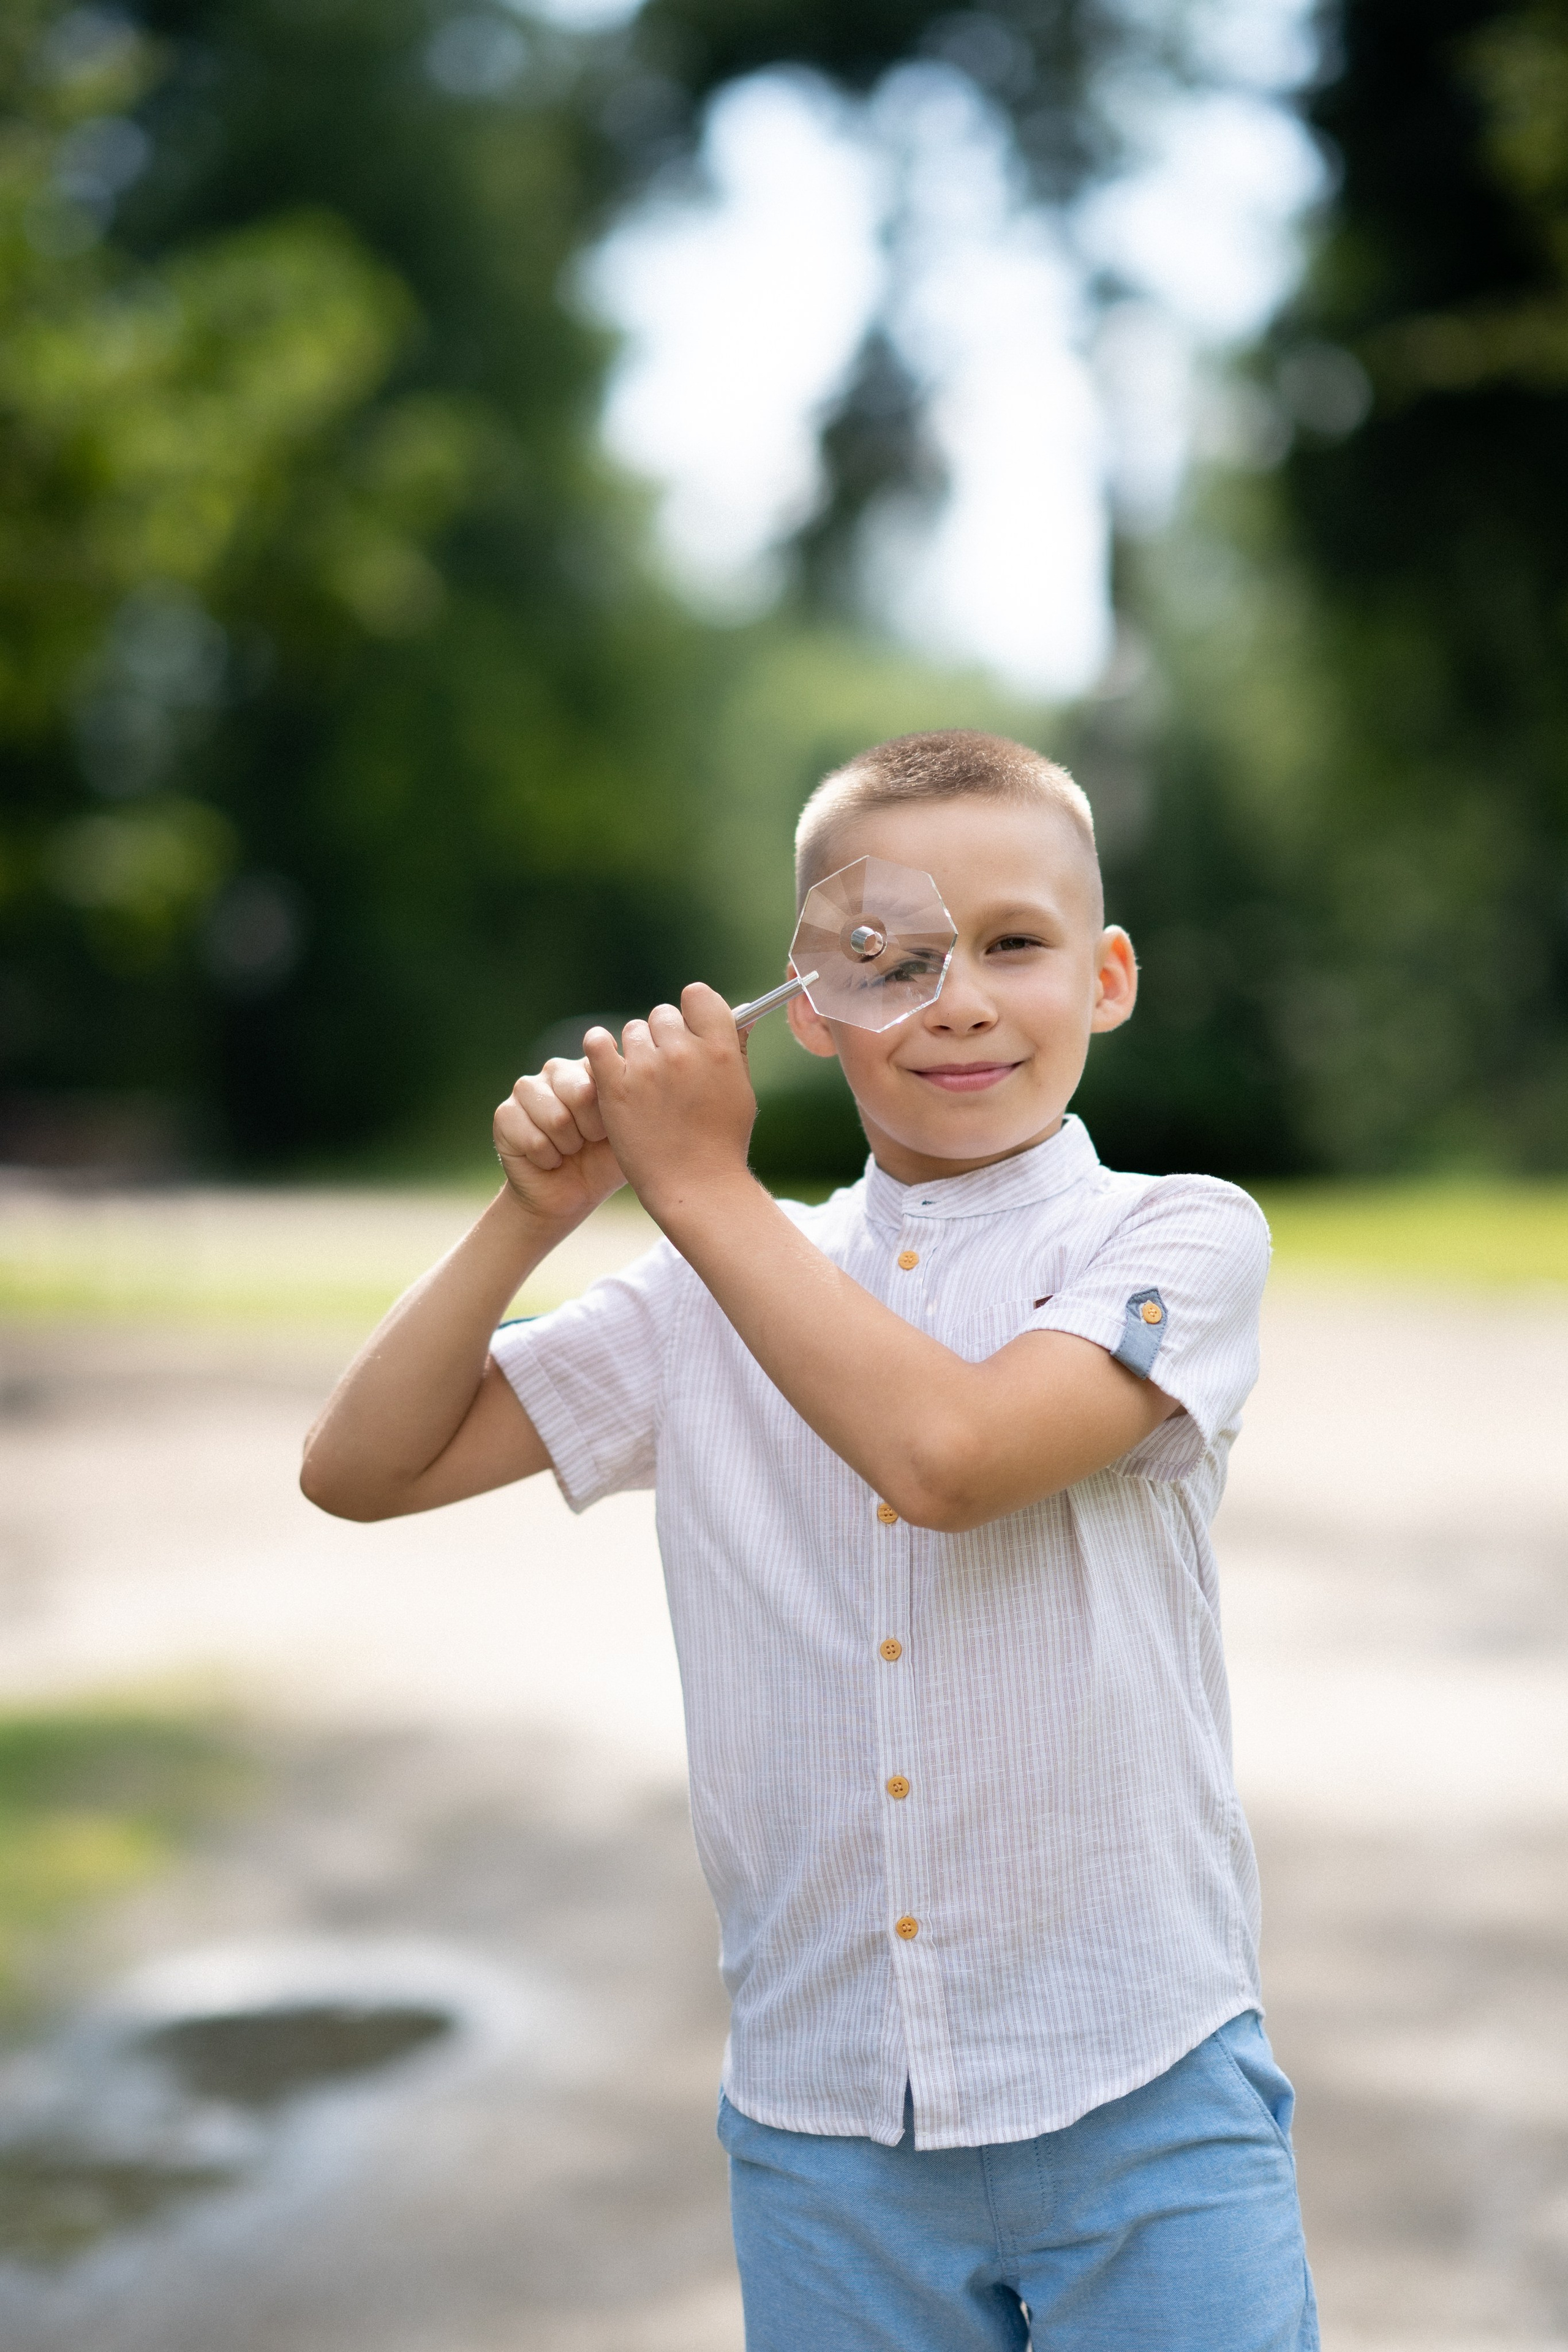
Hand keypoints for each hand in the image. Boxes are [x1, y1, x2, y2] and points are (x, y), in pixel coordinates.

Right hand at [493, 1054, 625, 1225]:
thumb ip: (635, 1099)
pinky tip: (548, 1159)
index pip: (604, 1072)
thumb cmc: (604, 1160)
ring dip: (568, 1146)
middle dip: (590, 1130)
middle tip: (588, 1142)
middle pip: (580, 1092)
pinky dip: (548, 1160)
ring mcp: (526, 1088)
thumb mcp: (629, 1130)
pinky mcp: (504, 1114)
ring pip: (556, 1118)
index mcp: (589, 1067)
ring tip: (569, 1149)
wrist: (569, 1196)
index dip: (610, 1112)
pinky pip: (534, 1140)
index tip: (608, 1129)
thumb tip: (640, 1069)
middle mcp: (556, 1070)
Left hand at [584, 983, 755, 1222]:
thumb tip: (741, 1013)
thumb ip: (734, 1048)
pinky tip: (610, 1065)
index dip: (692, 1011)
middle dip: (665, 1037)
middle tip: (668, 1070)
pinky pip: (597, 1043)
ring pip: (633, 1031)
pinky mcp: (614, 1087)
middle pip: (663, 1015)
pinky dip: (601, 1050)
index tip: (691, 1030)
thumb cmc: (722, 1143)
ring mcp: (647, 1069)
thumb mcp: (740, 1091)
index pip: (697, 995)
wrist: (695, 1188)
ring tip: (646, 1085)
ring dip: (637, 1052)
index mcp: (720, 1049)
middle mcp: (683, 1053)